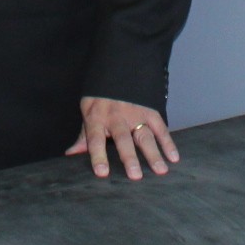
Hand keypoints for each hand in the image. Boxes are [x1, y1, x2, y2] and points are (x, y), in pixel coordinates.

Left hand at [65, 96, 179, 179]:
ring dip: (153, 153)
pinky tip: (173, 157)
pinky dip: (168, 142)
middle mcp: (116, 117)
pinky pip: (160, 127)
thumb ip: (84, 136)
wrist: (117, 68)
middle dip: (129, 157)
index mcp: (96, 118)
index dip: (97, 156)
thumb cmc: (100, 98)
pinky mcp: (149, 110)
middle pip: (123, 139)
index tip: (102, 173)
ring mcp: (135, 113)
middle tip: (136, 176)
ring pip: (144, 135)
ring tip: (160, 170)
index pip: (95, 140)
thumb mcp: (87, 112)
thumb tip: (71, 155)